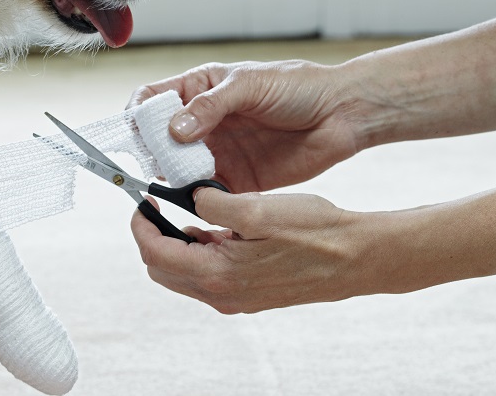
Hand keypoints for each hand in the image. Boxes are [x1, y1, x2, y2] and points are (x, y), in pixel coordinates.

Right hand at [128, 61, 361, 191]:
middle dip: (152, 151)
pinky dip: (197, 198)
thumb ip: (210, 106)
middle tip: (157, 161)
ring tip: (180, 179)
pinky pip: (206, 192)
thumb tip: (173, 130)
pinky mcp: (235, 179)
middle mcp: (202, 123)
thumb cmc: (298, 87)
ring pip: (177, 169)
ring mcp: (216, 152)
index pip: (152, 100)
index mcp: (199, 90)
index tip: (135, 131)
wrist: (342, 114)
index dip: (137, 114)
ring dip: (172, 177)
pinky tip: (200, 197)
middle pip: (158, 140)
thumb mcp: (250, 84)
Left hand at [131, 188, 365, 313]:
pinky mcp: (248, 295)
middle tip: (160, 208)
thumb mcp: (257, 208)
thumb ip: (213, 204)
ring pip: (184, 274)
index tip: (142, 202)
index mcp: (217, 274)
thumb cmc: (314, 233)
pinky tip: (218, 231)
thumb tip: (191, 198)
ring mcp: (235, 298)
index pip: (155, 253)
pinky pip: (209, 277)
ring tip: (192, 215)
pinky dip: (202, 253)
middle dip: (154, 237)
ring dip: (178, 245)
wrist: (355, 258)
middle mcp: (221, 294)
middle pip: (163, 268)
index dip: (141, 225)